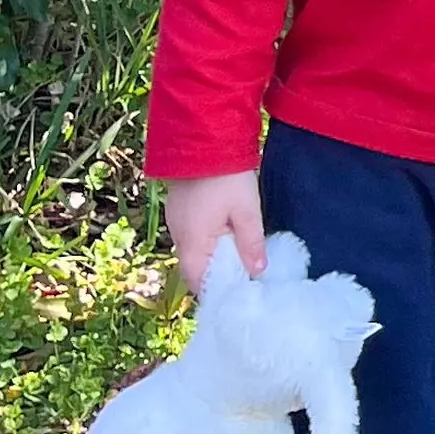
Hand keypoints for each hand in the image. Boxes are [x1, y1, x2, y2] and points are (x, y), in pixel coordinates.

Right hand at [163, 171, 265, 296]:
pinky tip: (228, 236)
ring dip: (215, 257)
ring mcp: (177, 222)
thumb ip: (251, 242)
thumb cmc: (227, 176)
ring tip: (241, 259)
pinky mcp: (180, 209)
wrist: (203, 139)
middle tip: (246, 278)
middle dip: (219, 275)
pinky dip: (209, 242)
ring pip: (195, 251)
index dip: (218, 291)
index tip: (240, 294)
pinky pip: (193, 236)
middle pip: (196, 268)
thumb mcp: (246, 209)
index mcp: (192, 243)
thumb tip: (258, 272)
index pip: (199, 282)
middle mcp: (179, 236)